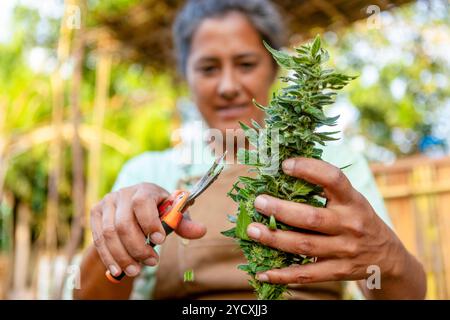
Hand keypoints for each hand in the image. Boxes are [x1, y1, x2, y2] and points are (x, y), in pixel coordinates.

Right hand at [90, 183, 206, 277]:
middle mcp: (122, 194)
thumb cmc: (158, 210)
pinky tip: (118, 270)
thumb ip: (184, 223)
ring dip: (123, 256)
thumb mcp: (172, 213)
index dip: (150, 223)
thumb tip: (202, 231)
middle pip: (124, 224)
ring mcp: (107, 203)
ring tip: (136, 271)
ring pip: (109, 234)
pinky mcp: (96, 214)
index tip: (161, 241)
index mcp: (145, 189)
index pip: (142, 203)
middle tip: (151, 262)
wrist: (132, 205)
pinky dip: (108, 258)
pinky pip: (98, 240)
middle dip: (138, 248)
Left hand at [246, 157, 411, 288]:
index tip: (285, 165)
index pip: (334, 179)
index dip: (309, 169)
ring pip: (305, 245)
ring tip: (252, 231)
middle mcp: (350, 224)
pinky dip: (282, 275)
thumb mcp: (352, 200)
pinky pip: (307, 275)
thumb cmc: (358, 219)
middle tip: (258, 202)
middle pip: (311, 218)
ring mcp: (345, 250)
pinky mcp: (338, 272)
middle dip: (281, 210)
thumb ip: (326, 189)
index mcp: (353, 201)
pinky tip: (262, 273)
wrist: (388, 257)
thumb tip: (284, 171)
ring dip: (275, 239)